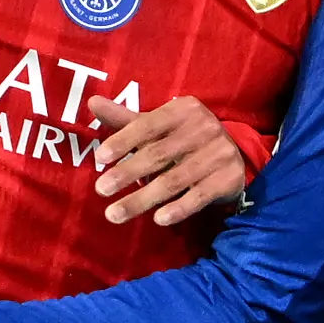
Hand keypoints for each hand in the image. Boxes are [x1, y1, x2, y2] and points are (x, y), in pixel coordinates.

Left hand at [89, 95, 246, 226]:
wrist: (232, 156)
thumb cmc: (184, 140)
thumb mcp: (157, 127)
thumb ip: (126, 119)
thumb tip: (92, 102)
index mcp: (184, 109)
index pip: (148, 125)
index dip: (123, 140)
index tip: (100, 158)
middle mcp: (204, 127)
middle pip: (158, 154)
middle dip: (127, 173)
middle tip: (101, 190)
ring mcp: (219, 153)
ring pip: (174, 180)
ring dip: (142, 199)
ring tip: (115, 214)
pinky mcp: (229, 178)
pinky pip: (198, 197)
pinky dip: (178, 209)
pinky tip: (158, 219)